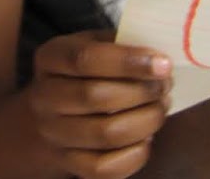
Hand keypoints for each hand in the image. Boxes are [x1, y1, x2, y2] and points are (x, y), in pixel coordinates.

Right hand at [27, 31, 172, 178]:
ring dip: (146, 121)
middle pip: (96, 97)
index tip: (164, 64)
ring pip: (106, 134)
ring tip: (160, 108)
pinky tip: (146, 138)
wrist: (46, 115)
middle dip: (142, 92)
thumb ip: (120, 43)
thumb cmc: (82, 73)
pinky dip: (136, 154)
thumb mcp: (92, 45)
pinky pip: (106, 168)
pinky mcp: (69, 164)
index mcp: (50, 58)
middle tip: (165, 86)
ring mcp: (54, 134)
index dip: (127, 61)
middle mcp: (44, 97)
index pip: (84, 59)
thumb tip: (159, 54)